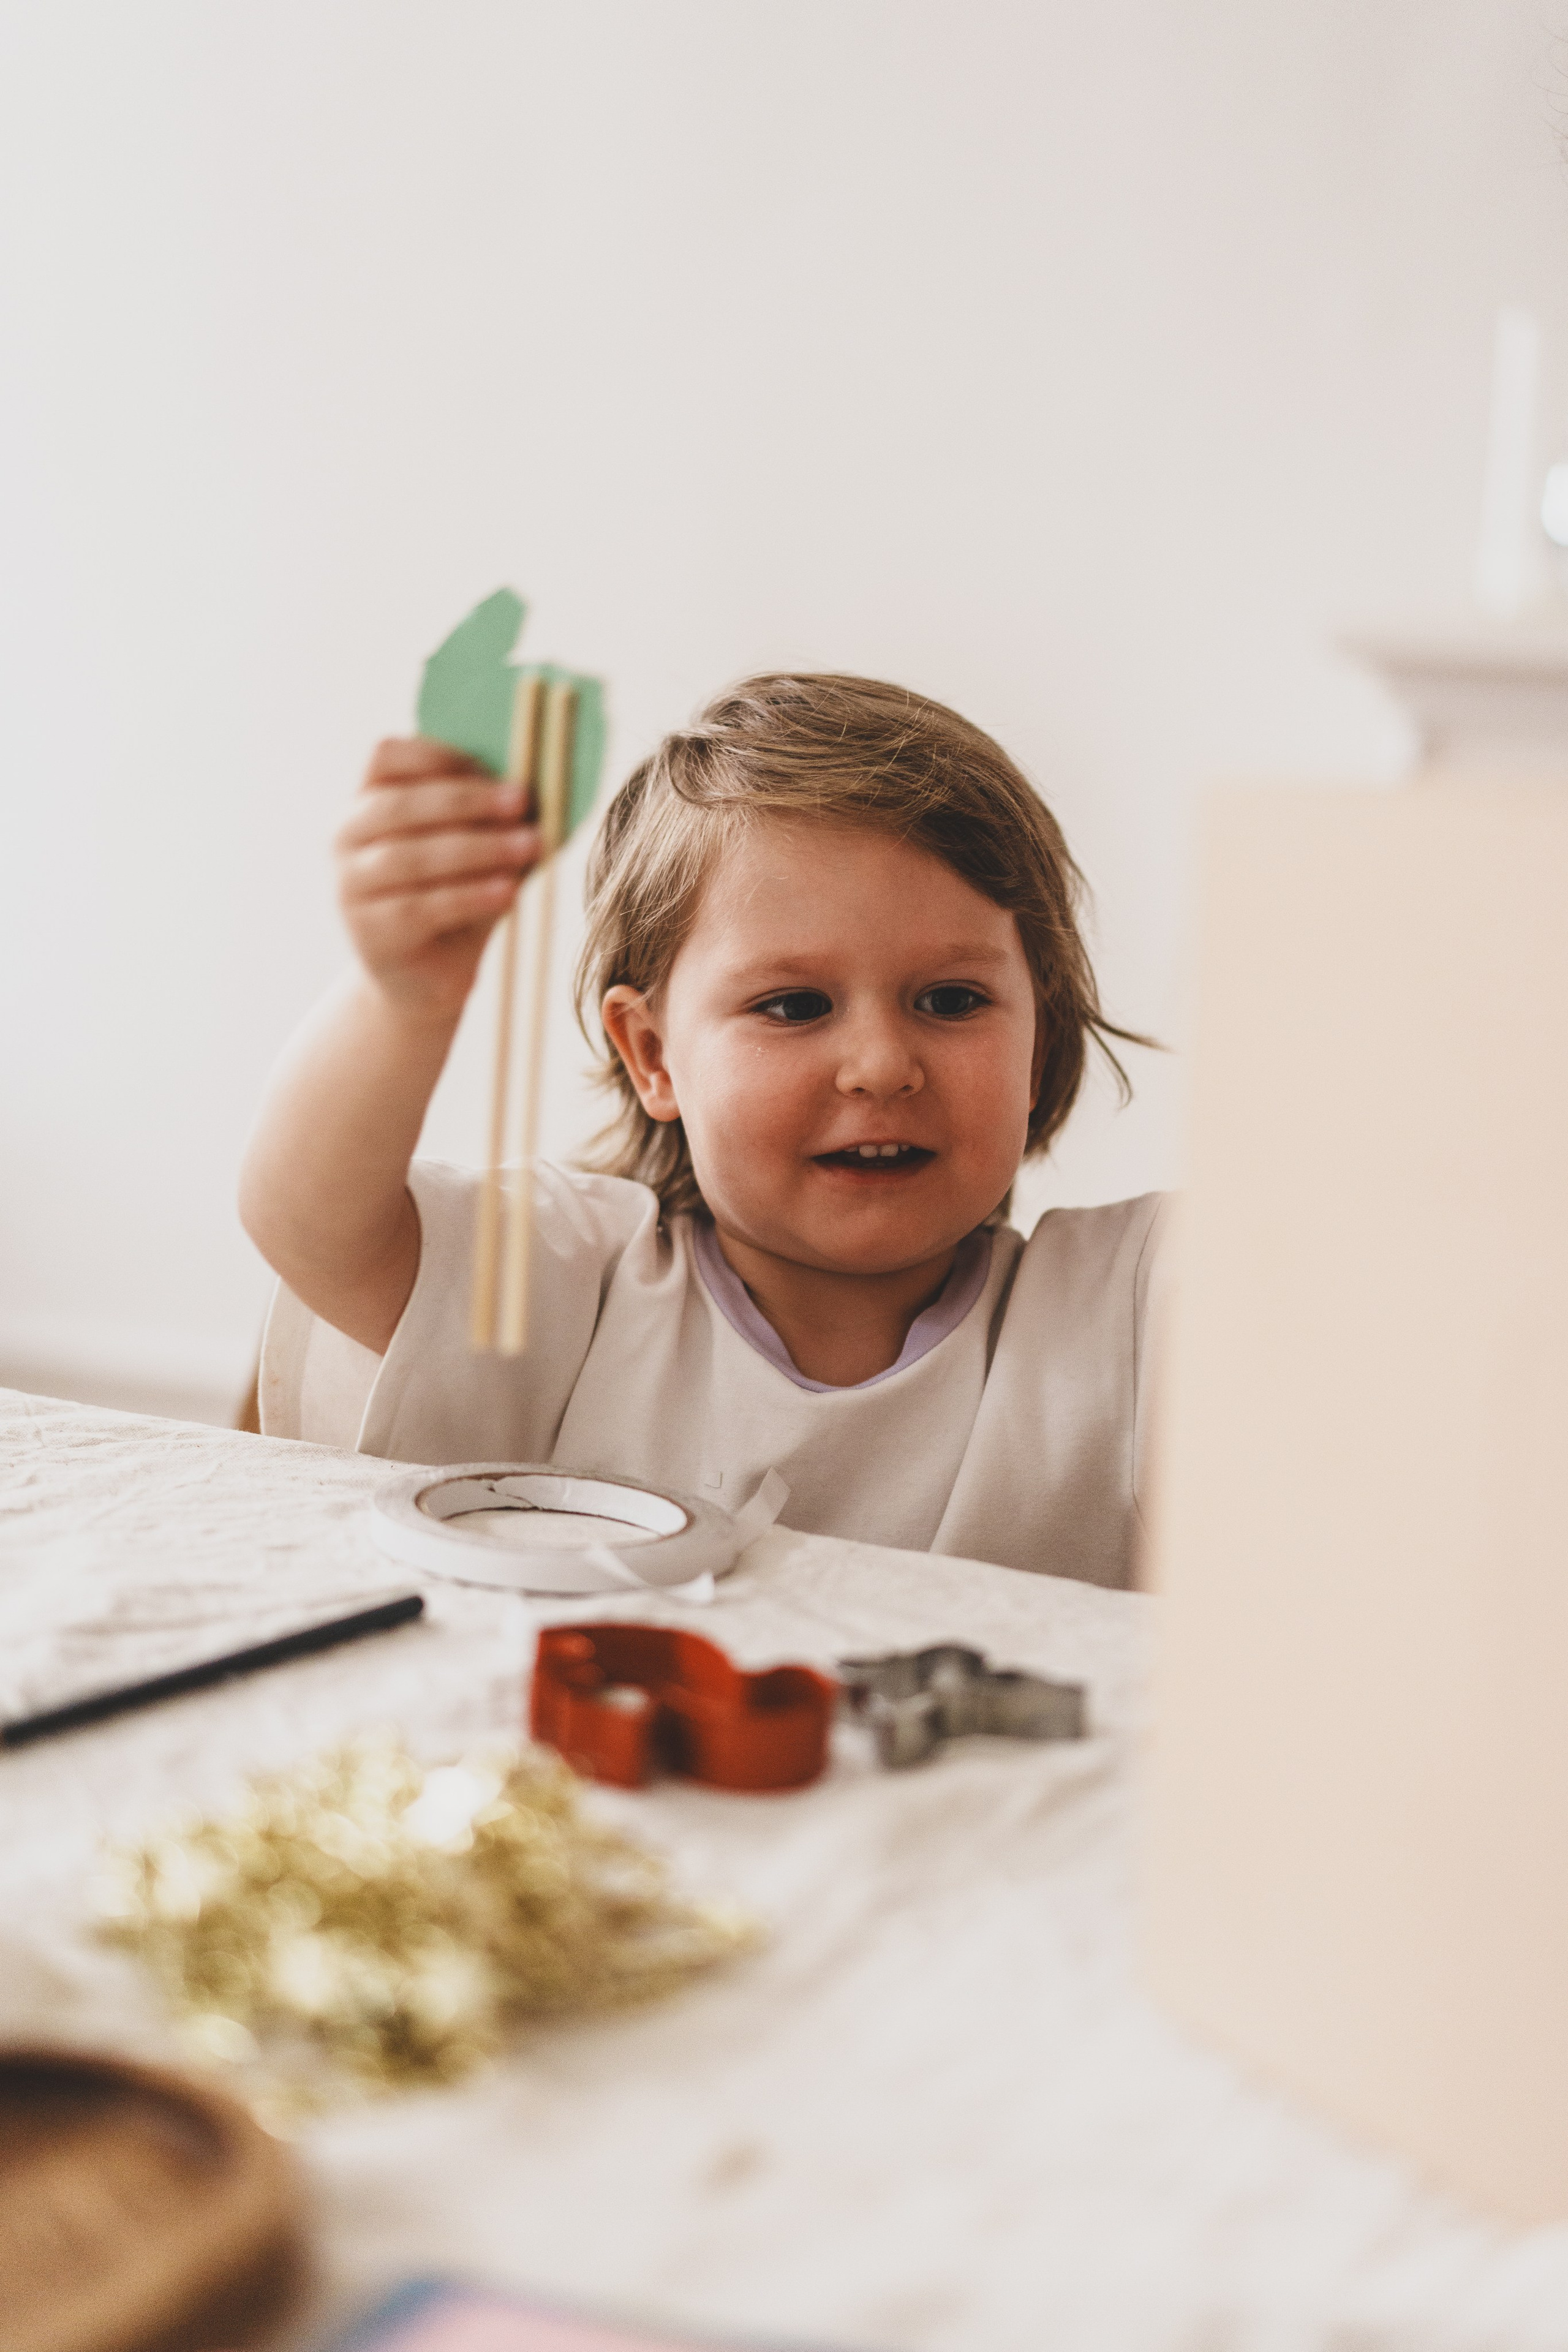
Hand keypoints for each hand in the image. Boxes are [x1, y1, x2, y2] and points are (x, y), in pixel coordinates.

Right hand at [335, 737, 540, 1017]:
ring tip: (529, 846)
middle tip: (522, 801)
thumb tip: (539, 783)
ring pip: (411, 857)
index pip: (385, 758)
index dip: (435, 754)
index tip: (490, 764)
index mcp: (366, 803)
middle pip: (399, 805)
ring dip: (478, 848)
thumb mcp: (471, 850)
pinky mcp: (370, 933)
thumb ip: (488, 816)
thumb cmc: (453, 899)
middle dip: (467, 801)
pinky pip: (421, 907)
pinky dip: (470, 895)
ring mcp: (351, 887)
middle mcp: (347, 839)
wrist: (424, 978)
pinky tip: (508, 892)